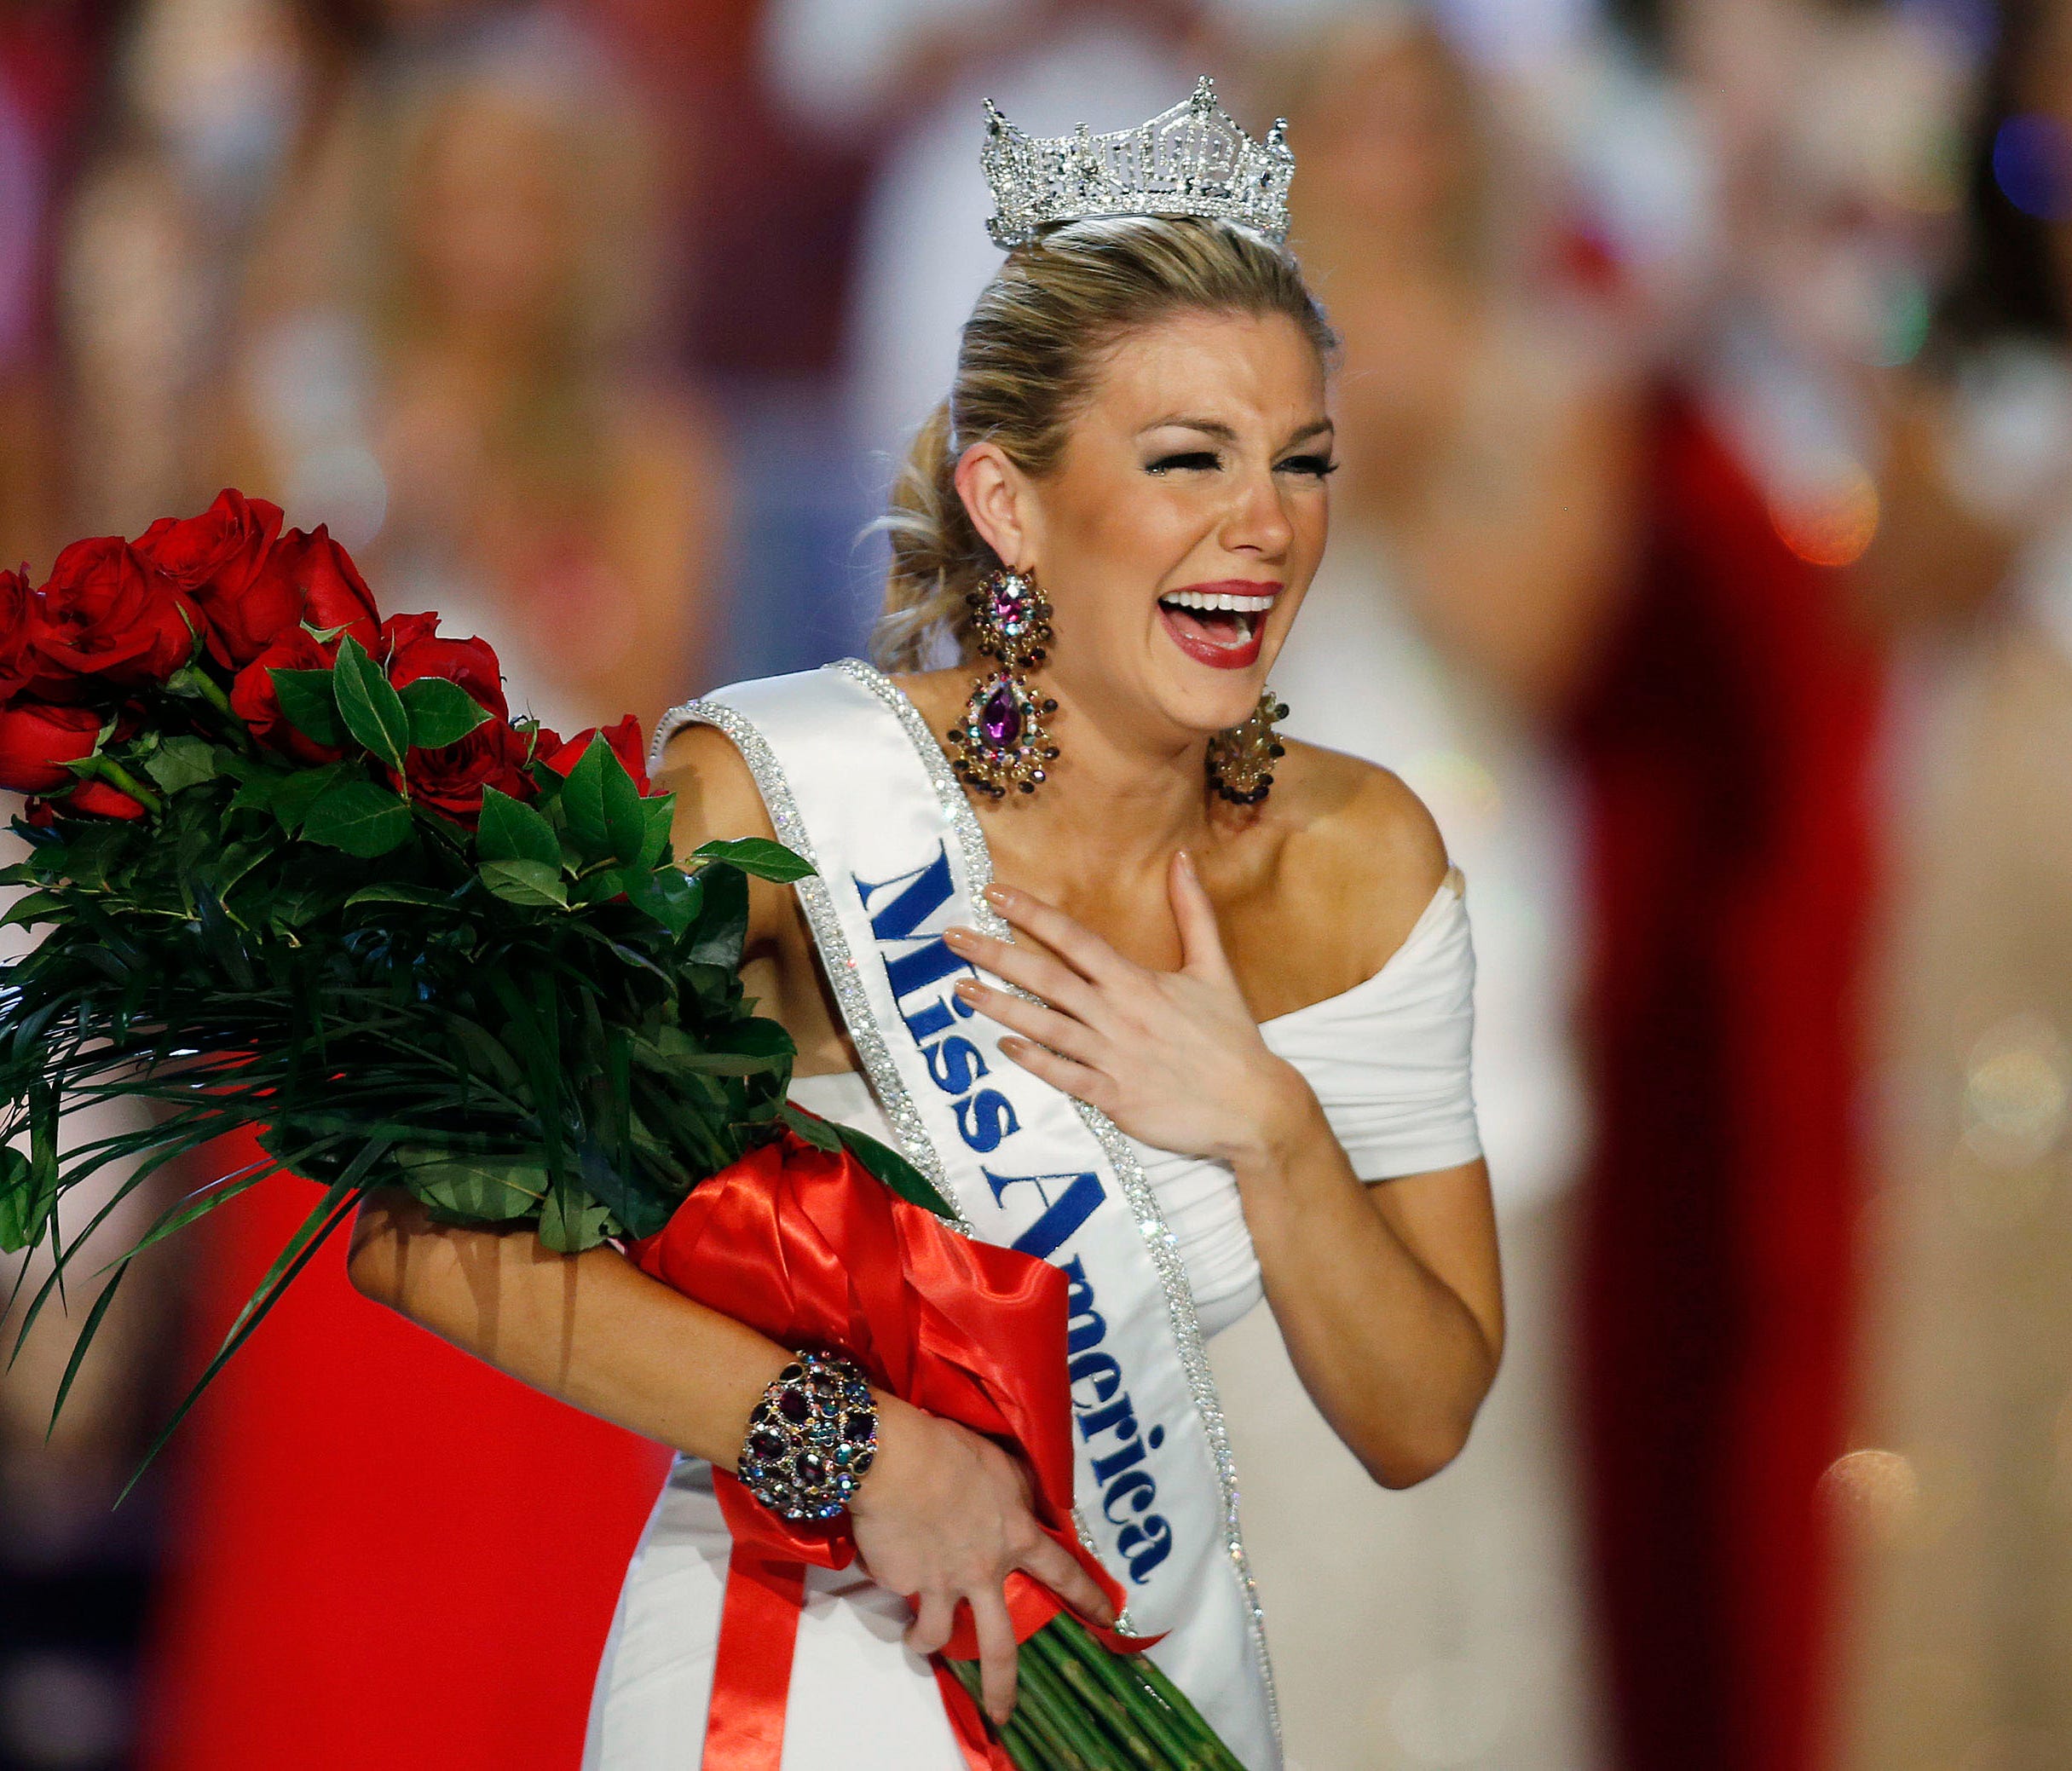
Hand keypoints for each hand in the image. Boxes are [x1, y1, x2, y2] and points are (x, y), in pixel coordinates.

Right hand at [849, 1394, 1113, 1727]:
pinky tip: (888, 1555)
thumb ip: (1016, 1492)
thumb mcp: (1001, 1464)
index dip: (1087, 1596)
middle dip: (1002, 1687)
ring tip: (918, 1638)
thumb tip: (1022, 1503)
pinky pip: (898, 1587)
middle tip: (1003, 1714)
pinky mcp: (903, 1582)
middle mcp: (984, 1571)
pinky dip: (894, 1578)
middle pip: (1000, 1647)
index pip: (1063, 1573)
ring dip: (925, 1642)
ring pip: (938, 1635)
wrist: (898, 1459)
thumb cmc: (953, 1449)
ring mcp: (942, 1583)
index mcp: (1015, 1537)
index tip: (1108, 1619)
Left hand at [943, 851, 1315, 1166]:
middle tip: (952, 939)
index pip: (1075, 939)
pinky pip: (1063, 1076)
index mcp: (1137, 982)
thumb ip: (1193, 912)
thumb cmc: (1232, 1037)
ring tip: (961, 989)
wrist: (1254, 1105)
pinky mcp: (1114, 1097)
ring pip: (1044, 1027)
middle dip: (996, 955)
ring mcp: (1112, 1058)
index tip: (995, 895)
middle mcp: (1117, 1015)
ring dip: (999, 1006)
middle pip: (1046, 978)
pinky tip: (1003, 1045)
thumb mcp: (1215, 968)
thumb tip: (1181, 859)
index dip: (1032, 915)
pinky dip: (1032, 1061)